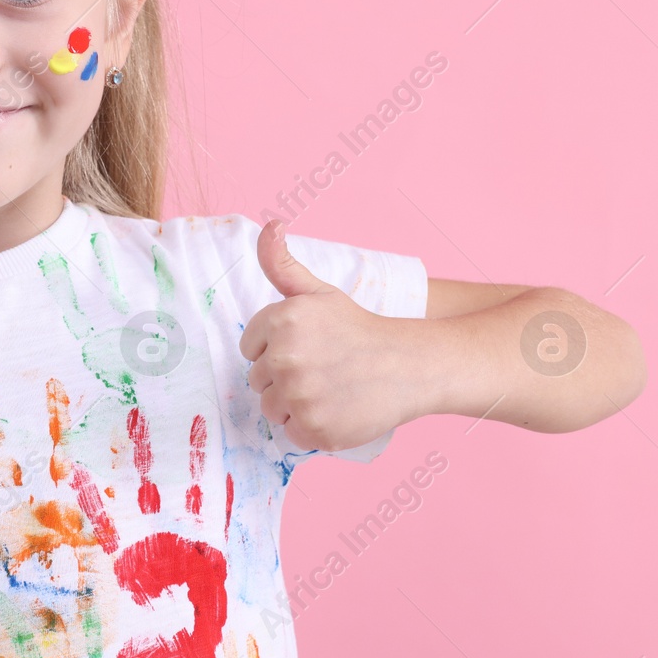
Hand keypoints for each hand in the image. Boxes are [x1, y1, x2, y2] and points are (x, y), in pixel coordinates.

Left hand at [238, 220, 417, 452]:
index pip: (249, 349)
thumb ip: (281, 263)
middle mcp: (285, 357)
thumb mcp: (318, 291)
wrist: (408, 366)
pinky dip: (310, 428)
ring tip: (327, 389)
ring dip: (293, 404)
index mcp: (280, 320)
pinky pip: (291, 433)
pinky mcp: (314, 428)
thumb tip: (271, 224)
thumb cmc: (358, 328)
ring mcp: (299, 395)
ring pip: (271, 408)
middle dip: (283, 378)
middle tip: (321, 370)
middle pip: (257, 381)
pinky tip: (334, 410)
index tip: (306, 348)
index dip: (275, 350)